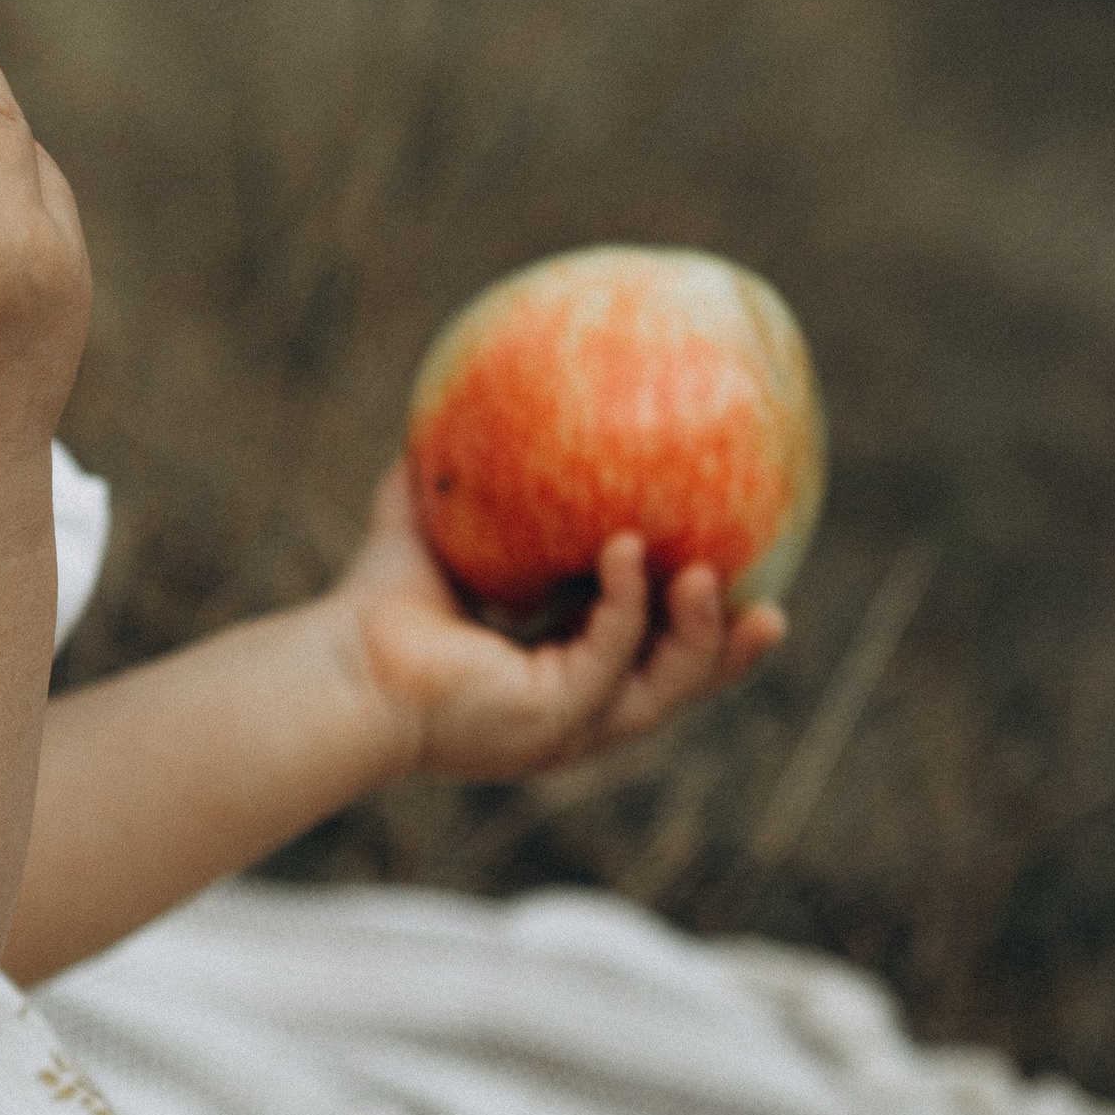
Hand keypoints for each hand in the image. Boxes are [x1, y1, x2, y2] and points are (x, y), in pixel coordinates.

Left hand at [331, 460, 786, 785]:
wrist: (337, 666)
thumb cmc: (372, 607)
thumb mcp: (429, 527)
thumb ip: (454, 471)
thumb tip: (463, 389)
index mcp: (559, 676)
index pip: (650, 657)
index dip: (701, 627)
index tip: (744, 576)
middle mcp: (571, 712)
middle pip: (680, 689)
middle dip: (730, 652)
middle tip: (777, 610)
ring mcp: (564, 725)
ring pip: (665, 688)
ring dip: (699, 634)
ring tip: (710, 573)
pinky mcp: (548, 722)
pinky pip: (607, 656)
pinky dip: (623, 603)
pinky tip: (624, 549)